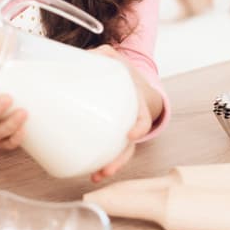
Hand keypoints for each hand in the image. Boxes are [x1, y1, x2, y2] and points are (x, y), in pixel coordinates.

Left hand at [89, 45, 153, 182]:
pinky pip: (110, 149)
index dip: (139, 126)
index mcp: (136, 102)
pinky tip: (93, 171)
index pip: (142, 117)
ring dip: (111, 165)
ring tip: (97, 176)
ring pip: (122, 152)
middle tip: (105, 169)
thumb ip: (102, 54)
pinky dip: (103, 161)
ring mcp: (123, 128)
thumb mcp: (113, 59)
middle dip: (120, 159)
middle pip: (131, 143)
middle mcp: (132, 119)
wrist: (132, 80)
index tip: (131, 135)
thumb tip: (87, 55)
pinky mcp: (112, 134)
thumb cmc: (120, 71)